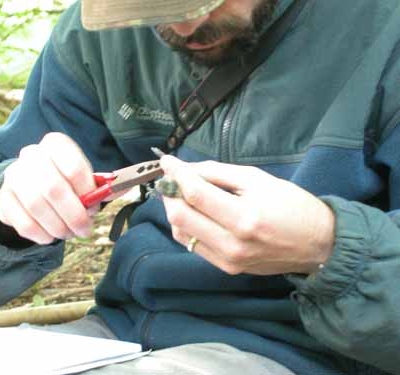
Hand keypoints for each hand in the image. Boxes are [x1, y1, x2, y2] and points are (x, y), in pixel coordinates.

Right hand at [0, 133, 97, 244]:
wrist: (29, 186)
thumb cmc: (66, 182)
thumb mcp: (84, 178)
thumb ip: (102, 185)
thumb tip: (124, 186)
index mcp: (56, 144)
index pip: (73, 167)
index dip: (88, 192)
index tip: (95, 207)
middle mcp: (32, 155)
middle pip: (54, 188)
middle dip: (74, 215)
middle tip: (85, 230)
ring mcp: (14, 176)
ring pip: (37, 207)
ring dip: (58, 227)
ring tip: (69, 234)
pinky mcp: (3, 198)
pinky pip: (23, 222)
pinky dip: (41, 235)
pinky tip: (50, 236)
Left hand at [160, 156, 335, 274]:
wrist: (318, 245)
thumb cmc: (292, 205)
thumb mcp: (257, 179)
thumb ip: (218, 173)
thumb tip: (186, 169)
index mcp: (244, 218)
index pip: (195, 194)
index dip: (176, 174)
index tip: (167, 161)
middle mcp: (232, 244)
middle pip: (179, 216)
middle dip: (169, 193)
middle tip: (172, 178)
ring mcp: (227, 260)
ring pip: (180, 232)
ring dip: (175, 210)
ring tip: (182, 194)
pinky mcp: (226, 268)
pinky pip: (192, 245)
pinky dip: (186, 226)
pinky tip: (193, 213)